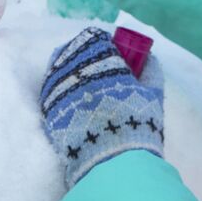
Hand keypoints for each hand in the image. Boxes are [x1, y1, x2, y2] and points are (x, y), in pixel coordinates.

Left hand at [40, 27, 163, 188]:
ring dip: (70, 73)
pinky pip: (50, 93)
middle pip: (73, 51)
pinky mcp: (47, 111)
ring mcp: (57, 90)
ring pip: (58, 69)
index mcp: (101, 61)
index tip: (112, 55)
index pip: (96, 40)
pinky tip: (73, 105)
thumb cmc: (137, 125)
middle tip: (97, 71)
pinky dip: (60, 93)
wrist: (113, 161)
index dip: (104, 45)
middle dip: (85, 57)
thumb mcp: (153, 96)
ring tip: (84, 88)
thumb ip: (152, 72)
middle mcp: (74, 69)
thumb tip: (149, 59)